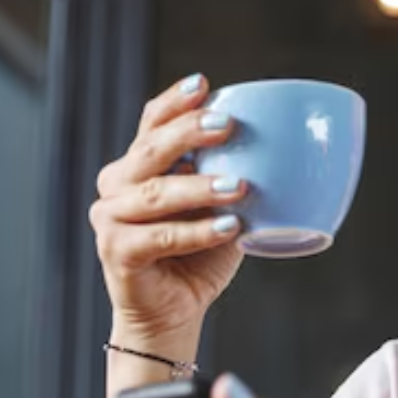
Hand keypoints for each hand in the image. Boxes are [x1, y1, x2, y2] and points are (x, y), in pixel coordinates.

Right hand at [89, 76, 247, 343]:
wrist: (174, 312)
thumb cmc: (200, 256)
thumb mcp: (221, 210)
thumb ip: (232, 179)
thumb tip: (285, 154)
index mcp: (139, 166)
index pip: (152, 124)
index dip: (175, 103)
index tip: (204, 85)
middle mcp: (117, 185)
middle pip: (151, 150)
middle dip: (188, 133)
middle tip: (227, 125)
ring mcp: (111, 218)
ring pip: (155, 193)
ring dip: (200, 187)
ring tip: (239, 187)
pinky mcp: (117, 252)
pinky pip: (160, 237)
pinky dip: (197, 232)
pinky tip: (230, 228)